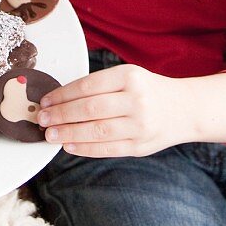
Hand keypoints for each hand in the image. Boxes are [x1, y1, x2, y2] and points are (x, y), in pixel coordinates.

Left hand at [37, 64, 187, 157]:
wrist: (184, 109)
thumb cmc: (147, 90)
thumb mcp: (128, 76)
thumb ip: (99, 86)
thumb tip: (60, 100)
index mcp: (129, 76)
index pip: (88, 85)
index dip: (63, 94)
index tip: (46, 101)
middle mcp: (136, 99)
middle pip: (90, 108)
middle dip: (61, 115)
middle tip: (41, 119)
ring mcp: (140, 125)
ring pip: (97, 130)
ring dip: (69, 134)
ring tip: (50, 134)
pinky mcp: (140, 146)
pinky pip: (108, 149)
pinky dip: (85, 148)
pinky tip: (69, 146)